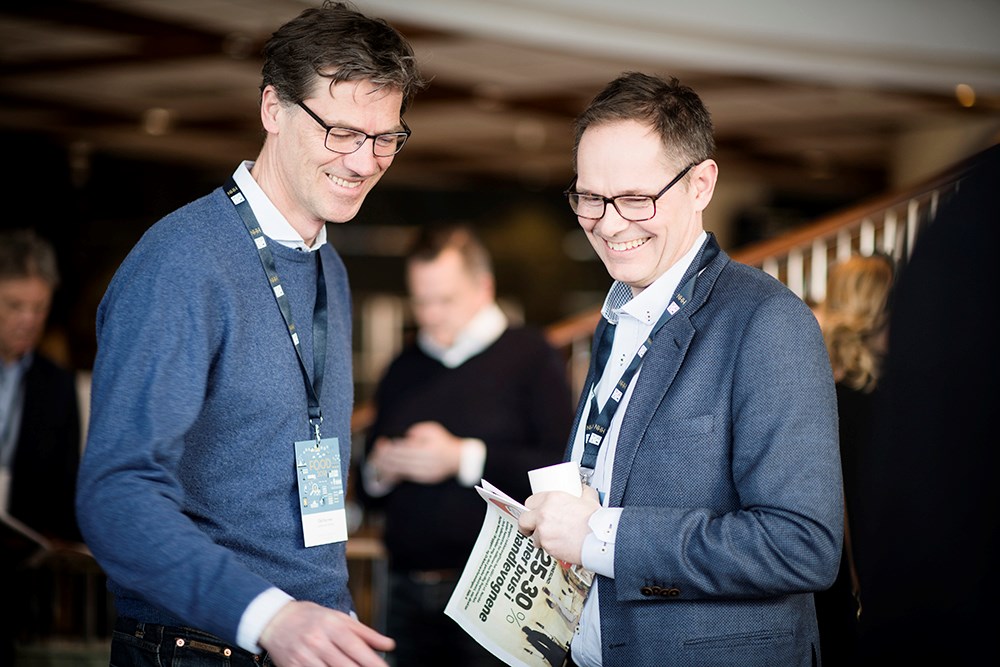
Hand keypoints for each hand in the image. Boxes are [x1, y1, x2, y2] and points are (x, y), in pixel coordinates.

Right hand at [258, 600, 393, 666]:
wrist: (276, 619)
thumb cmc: (311, 618)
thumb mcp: (340, 618)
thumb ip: (365, 633)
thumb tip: (389, 645)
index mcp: (332, 626)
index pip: (357, 647)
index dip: (373, 662)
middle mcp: (318, 642)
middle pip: (345, 665)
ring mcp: (304, 657)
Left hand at [369, 422, 462, 484]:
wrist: (458, 459)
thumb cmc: (443, 441)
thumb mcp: (432, 429)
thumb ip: (416, 431)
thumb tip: (402, 437)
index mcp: (429, 448)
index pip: (405, 448)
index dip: (391, 446)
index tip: (382, 443)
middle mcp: (427, 461)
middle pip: (402, 459)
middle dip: (386, 456)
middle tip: (375, 452)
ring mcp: (426, 471)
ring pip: (402, 469)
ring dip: (387, 466)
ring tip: (376, 462)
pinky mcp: (424, 478)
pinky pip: (406, 476)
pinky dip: (395, 473)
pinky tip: (386, 470)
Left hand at [517, 485, 601, 564]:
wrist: (600, 539)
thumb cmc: (595, 520)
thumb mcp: (589, 498)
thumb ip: (583, 491)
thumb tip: (581, 488)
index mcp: (551, 499)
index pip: (530, 501)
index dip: (532, 507)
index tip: (535, 511)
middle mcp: (544, 514)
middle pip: (523, 519)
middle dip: (526, 524)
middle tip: (531, 527)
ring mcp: (544, 531)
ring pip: (533, 536)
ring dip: (539, 538)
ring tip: (550, 538)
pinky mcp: (547, 546)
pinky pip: (542, 548)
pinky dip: (548, 548)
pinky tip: (557, 546)